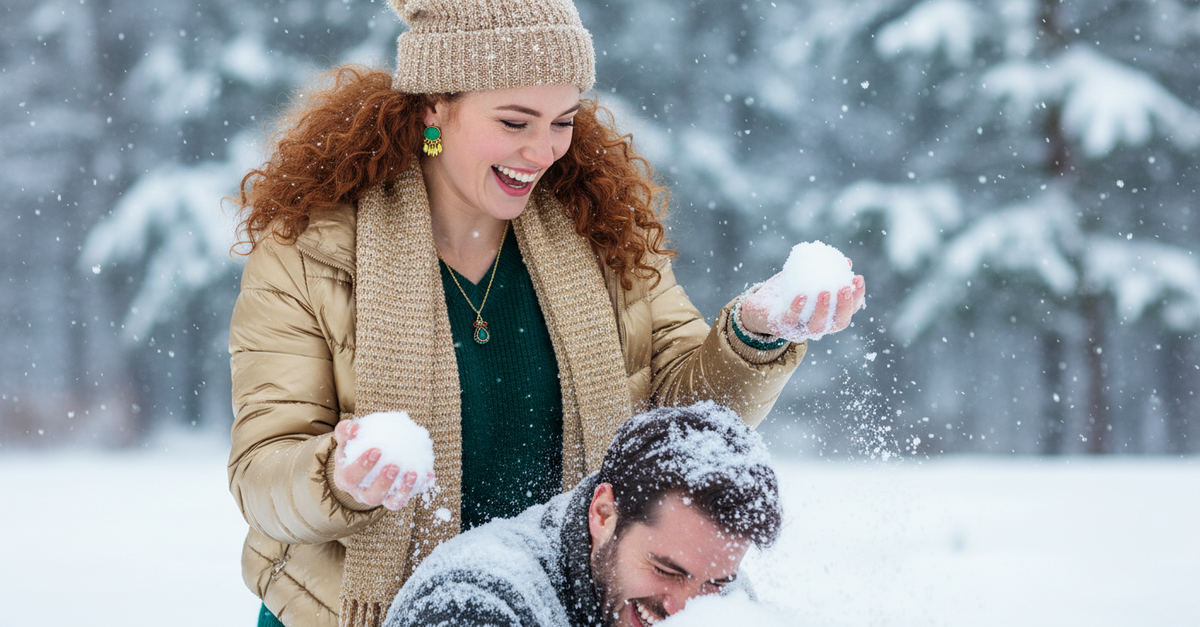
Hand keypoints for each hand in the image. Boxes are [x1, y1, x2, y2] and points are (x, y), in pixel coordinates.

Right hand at [332, 419, 422, 510]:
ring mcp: (378, 499)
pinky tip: (429, 474)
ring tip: (412, 473)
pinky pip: (407, 497)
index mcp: (345, 479)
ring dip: (403, 490)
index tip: (376, 450)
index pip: (350, 477)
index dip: (362, 467)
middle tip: (394, 465)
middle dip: (383, 483)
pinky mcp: (393, 500)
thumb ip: (346, 431)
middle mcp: (360, 493)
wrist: (362, 460)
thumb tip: (354, 428)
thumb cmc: (353, 447)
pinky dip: (419, 487)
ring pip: (390, 503)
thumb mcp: (346, 439)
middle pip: (370, 496)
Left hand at [739, 261, 865, 341]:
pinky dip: (797, 308)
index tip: (858, 278)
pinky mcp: (780, 327)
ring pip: (816, 327)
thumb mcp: (805, 279)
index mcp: (826, 316)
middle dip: (845, 306)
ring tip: (825, 291)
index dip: (857, 296)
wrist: (757, 307)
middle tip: (845, 287)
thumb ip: (823, 271)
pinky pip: (791, 320)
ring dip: (823, 310)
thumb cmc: (786, 293)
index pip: (849, 310)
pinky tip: (801, 295)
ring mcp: (798, 330)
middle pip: (838, 323)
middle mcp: (816, 326)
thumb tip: (845, 260)